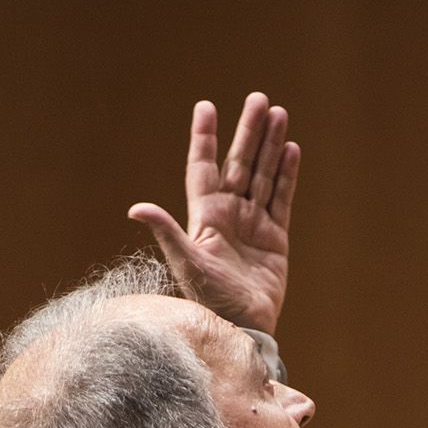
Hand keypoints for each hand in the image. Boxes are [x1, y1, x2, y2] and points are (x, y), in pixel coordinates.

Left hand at [128, 92, 298, 335]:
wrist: (242, 329)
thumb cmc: (209, 300)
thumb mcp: (186, 263)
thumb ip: (167, 231)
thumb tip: (136, 208)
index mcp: (204, 217)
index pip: (202, 168)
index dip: (204, 138)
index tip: (206, 107)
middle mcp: (228, 215)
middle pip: (239, 163)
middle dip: (249, 131)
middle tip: (258, 99)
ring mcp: (253, 225)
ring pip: (263, 175)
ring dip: (270, 145)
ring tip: (279, 113)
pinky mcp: (275, 238)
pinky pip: (282, 198)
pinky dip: (287, 174)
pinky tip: (291, 149)